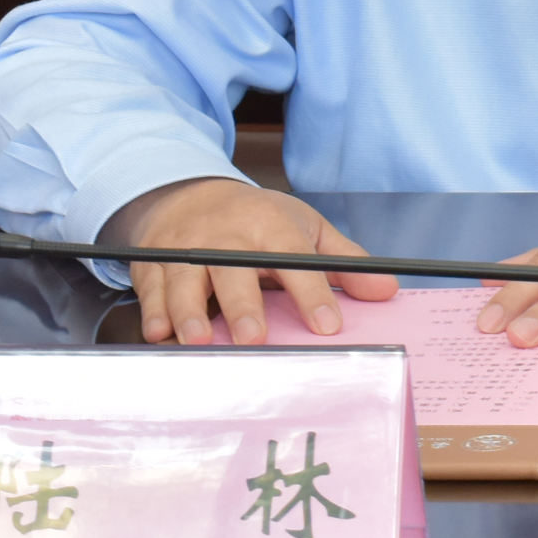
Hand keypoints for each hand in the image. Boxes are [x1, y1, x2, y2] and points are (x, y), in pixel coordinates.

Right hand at [112, 177, 397, 345]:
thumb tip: (386, 289)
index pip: (295, 259)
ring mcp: (186, 249)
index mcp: (271, 226)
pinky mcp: (153, 264)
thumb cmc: (257, 219)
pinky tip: (160, 332)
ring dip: (190, 312)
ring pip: (185, 281)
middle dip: (243, 305)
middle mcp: (226, 237)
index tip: (328, 325)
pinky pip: (151, 288)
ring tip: (199, 341)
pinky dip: (153, 310)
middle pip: (234, 270)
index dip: (312, 292)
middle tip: (253, 337)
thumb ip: (345, 261)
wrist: (192, 195)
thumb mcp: (306, 228)